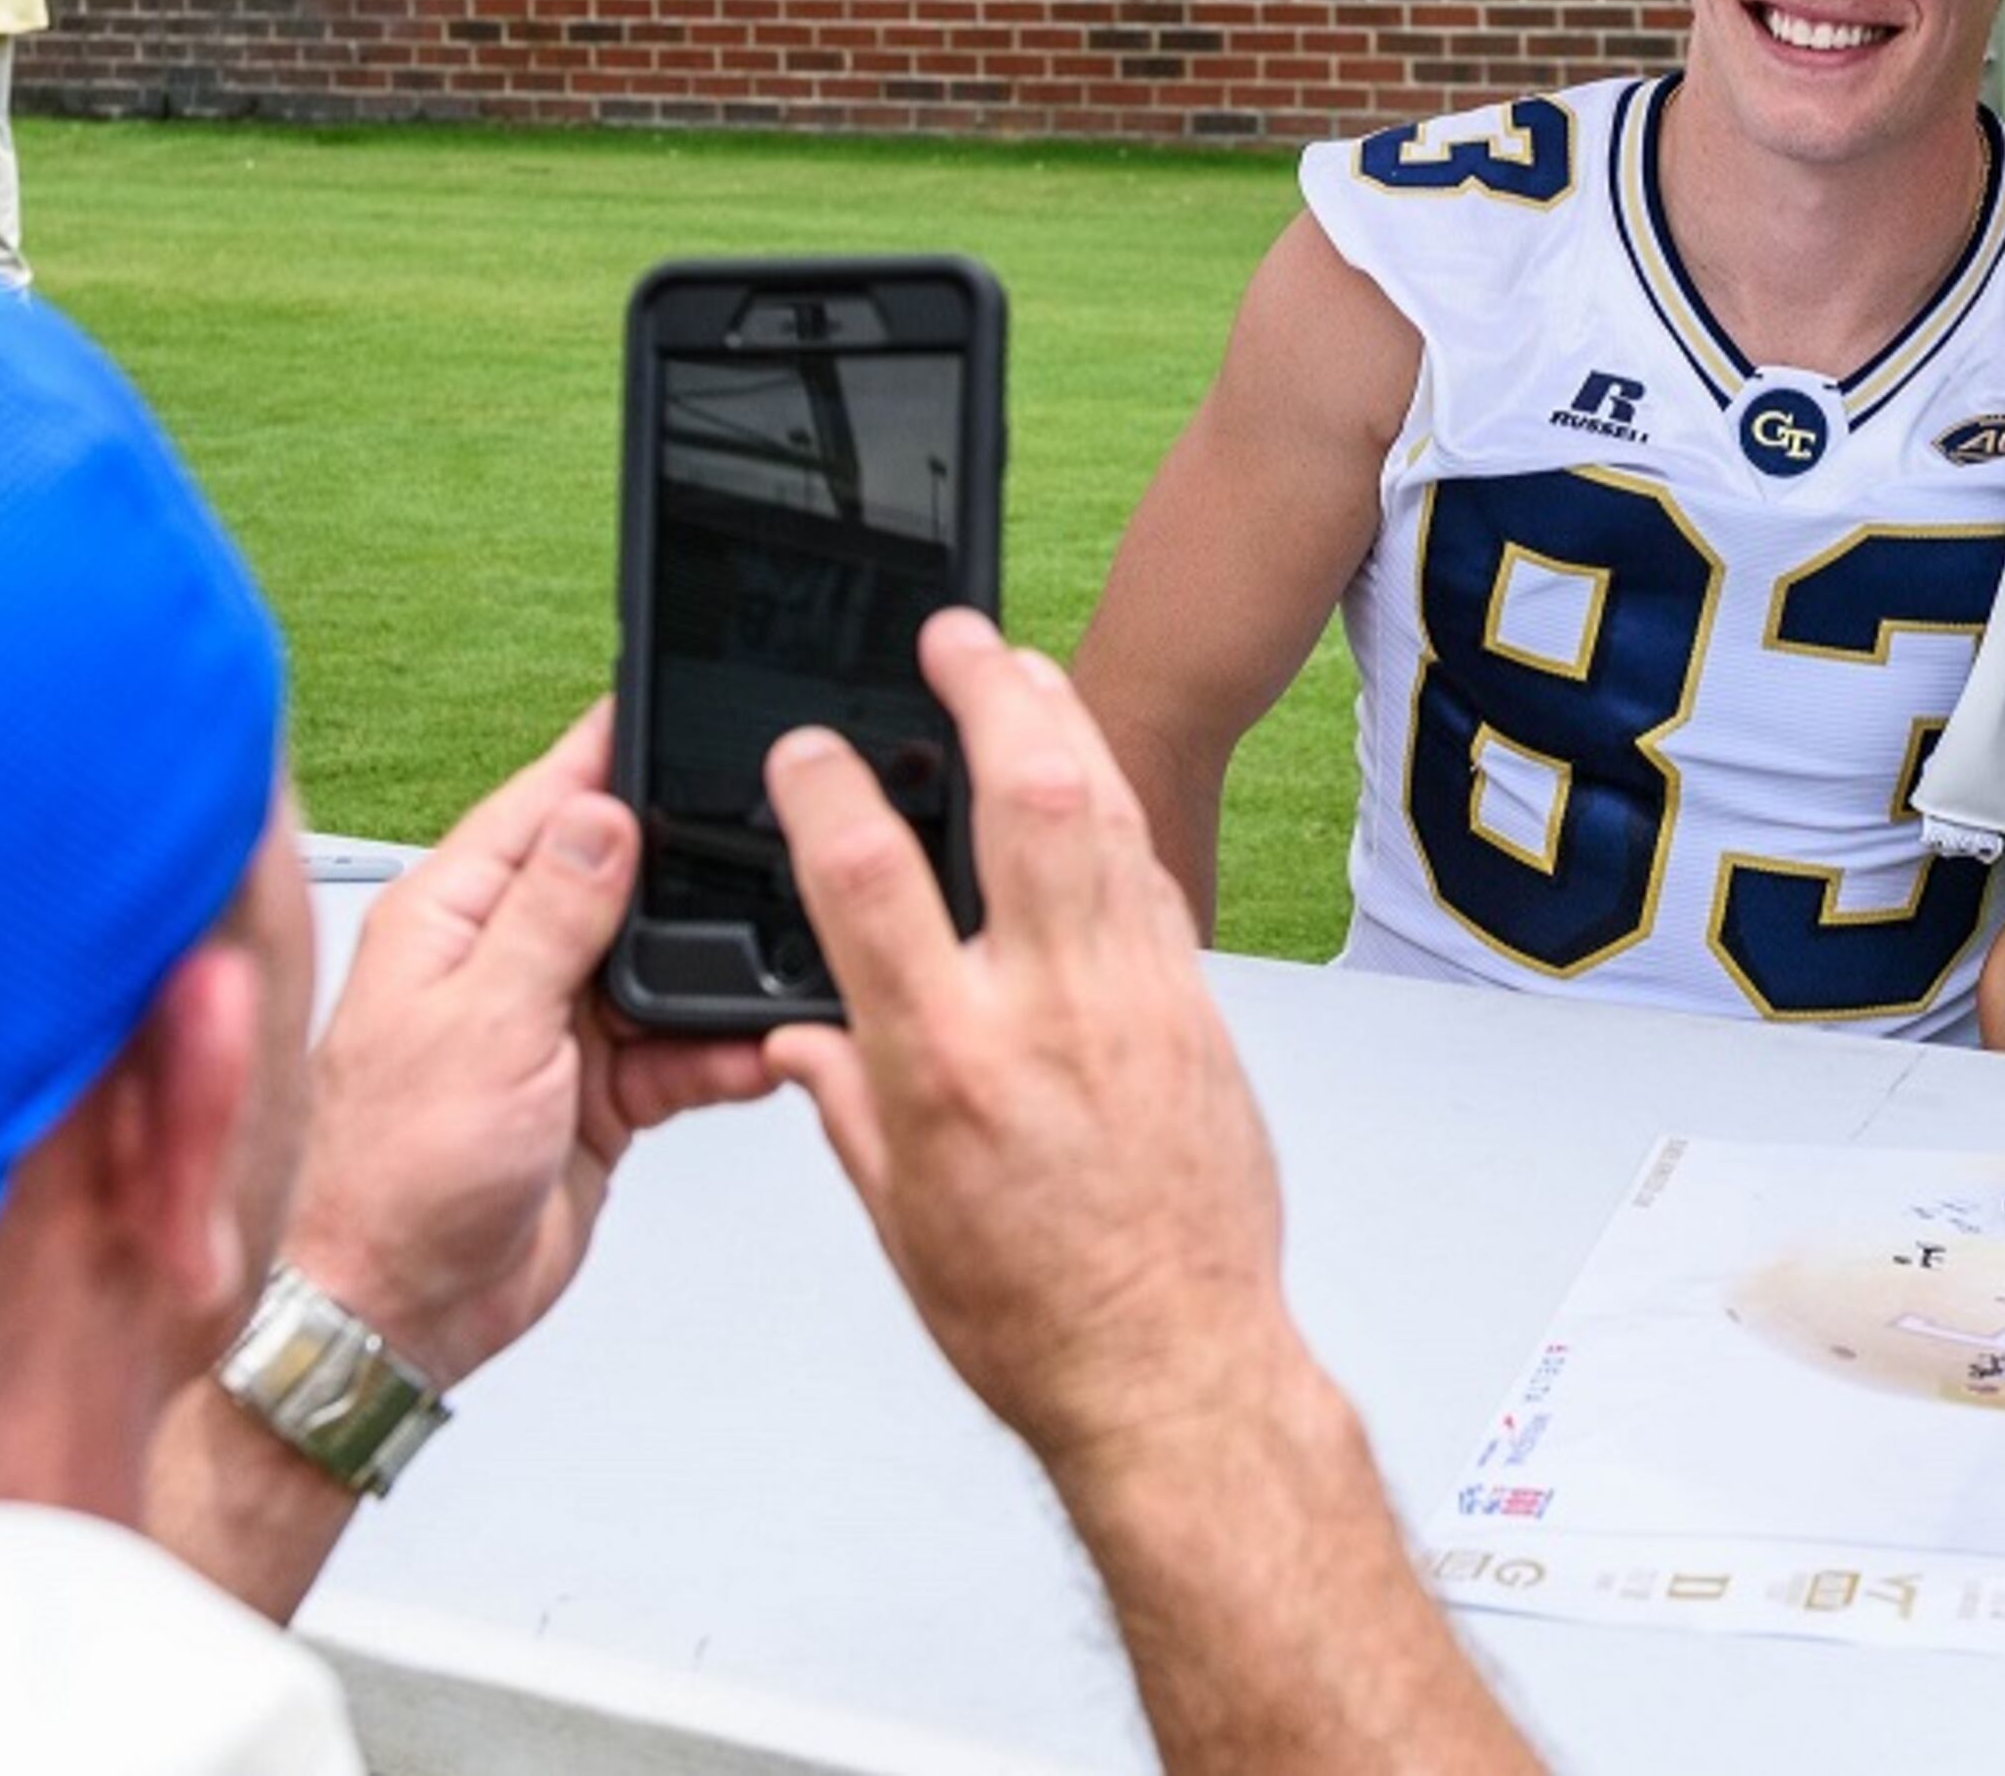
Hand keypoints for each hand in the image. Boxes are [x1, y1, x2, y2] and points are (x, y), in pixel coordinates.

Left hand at [283, 703, 777, 1383]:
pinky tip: (768, 1047)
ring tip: (787, 958)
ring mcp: (557, 1024)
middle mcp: (505, 960)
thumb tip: (604, 811)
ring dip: (726, 969)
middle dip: (699, 866)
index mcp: (454, 917)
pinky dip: (731, 1049)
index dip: (617, 756)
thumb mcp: (484, 1024)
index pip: (550, 804)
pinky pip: (687, 1046)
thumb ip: (553, 914)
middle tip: (779, 843)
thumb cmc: (392, 1180)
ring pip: (671, 961)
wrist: (402, 1315)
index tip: (687, 710)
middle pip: (628, 876)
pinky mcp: (602, 1089)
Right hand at [765, 612, 1294, 1471]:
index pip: (869, 883)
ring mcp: (1139, 1001)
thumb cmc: (1036, 1317)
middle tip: (954, 637)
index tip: (805, 747)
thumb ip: (847, 1103)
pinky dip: (1116, 819)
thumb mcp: (899, 1217)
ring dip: (1063, 728)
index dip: (827, 792)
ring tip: (1023, 669)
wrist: (1176, 1366)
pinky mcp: (1198, 1014)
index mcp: (949, 1064)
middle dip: (990, 694)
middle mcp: (1051, 1011)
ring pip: (1109, 821)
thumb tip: (807, 1040)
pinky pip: (1154, 885)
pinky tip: (1091, 785)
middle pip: (1026, 801)